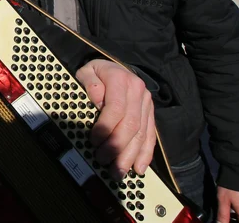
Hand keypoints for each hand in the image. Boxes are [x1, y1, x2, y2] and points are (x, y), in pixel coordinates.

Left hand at [75, 59, 155, 180]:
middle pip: (131, 125)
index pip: (116, 108)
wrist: (116, 67)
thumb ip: (89, 83)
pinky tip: (138, 168)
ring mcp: (146, 104)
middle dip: (117, 147)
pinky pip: (150, 135)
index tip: (93, 141)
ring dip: (130, 156)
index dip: (105, 127)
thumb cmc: (97, 72)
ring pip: (141, 133)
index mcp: (121, 80)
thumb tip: (97, 99)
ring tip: (117, 172)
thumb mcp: (87, 71)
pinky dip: (145, 153)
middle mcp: (138, 92)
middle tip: (103, 161)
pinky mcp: (150, 113)